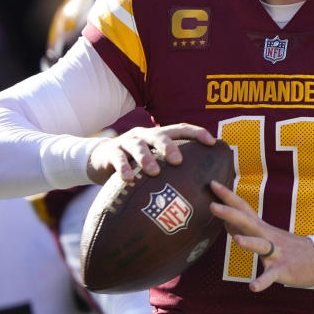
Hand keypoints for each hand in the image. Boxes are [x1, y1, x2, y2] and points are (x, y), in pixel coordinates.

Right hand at [86, 124, 214, 183]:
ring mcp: (127, 142)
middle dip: (169, 147)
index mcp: (158, 135)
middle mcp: (144, 135)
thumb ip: (171, 166)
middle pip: (159, 135)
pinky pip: (118, 158)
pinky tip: (128, 179)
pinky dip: (123, 167)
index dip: (197, 133)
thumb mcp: (153, 159)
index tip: (212, 142)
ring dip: (147, 158)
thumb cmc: (136, 162)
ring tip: (154, 172)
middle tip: (178, 161)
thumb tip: (201, 184)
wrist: (100, 158)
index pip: (180, 129)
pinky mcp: (112, 152)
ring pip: (138, 146)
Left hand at [209, 180, 313, 291]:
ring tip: (236, 241)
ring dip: (249, 243)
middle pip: (248, 222)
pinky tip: (253, 287)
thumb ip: (246, 230)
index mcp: (262, 228)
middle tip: (212, 205)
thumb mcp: (267, 235)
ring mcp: (276, 252)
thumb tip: (225, 224)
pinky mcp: (283, 269)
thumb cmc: (288, 247)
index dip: (228, 196)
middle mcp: (268, 236)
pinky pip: (271, 276)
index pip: (243, 208)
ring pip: (261, 246)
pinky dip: (262, 281)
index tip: (212, 183)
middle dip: (230, 214)